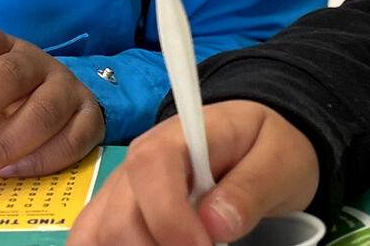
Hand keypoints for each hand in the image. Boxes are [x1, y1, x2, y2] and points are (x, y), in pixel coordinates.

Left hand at [0, 19, 105, 181]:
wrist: (67, 103)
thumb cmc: (6, 97)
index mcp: (1, 47)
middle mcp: (35, 61)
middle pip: (7, 74)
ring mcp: (65, 89)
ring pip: (41, 111)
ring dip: (3, 143)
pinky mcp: (89, 119)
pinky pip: (69, 141)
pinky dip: (38, 160)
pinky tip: (9, 174)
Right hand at [66, 101, 319, 244]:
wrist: (254, 136)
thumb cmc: (266, 144)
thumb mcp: (277, 160)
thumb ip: (249, 188)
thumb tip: (214, 225)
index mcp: (175, 138)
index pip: (151, 171)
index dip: (169, 219)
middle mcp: (137, 159)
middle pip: (121, 217)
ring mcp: (123, 185)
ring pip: (100, 231)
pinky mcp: (118, 206)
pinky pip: (92, 232)